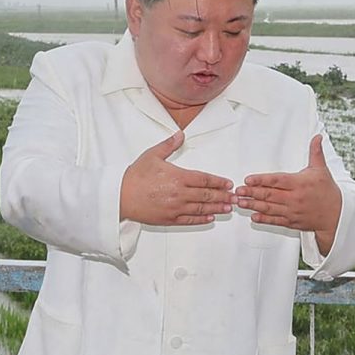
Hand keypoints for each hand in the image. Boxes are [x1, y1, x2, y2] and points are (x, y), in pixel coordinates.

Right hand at [119, 132, 233, 226]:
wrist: (120, 197)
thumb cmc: (135, 176)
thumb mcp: (151, 155)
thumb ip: (168, 145)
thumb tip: (180, 134)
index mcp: (178, 177)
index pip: (204, 180)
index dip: (218, 182)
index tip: (228, 183)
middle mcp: (179, 194)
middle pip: (206, 195)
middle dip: (222, 196)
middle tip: (234, 198)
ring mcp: (175, 208)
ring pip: (201, 209)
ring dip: (216, 208)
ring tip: (227, 208)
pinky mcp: (169, 219)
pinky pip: (189, 220)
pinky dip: (201, 219)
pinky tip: (210, 218)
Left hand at [236, 136, 343, 242]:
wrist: (336, 215)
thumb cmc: (327, 191)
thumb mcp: (322, 170)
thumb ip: (315, 152)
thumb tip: (317, 137)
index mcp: (300, 183)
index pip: (277, 180)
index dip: (261, 180)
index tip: (248, 179)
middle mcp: (295, 198)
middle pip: (270, 195)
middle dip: (252, 193)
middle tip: (238, 191)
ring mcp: (292, 211)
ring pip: (270, 208)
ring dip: (253, 205)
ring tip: (240, 202)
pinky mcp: (292, 222)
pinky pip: (275, 221)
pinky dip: (264, 219)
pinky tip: (253, 216)